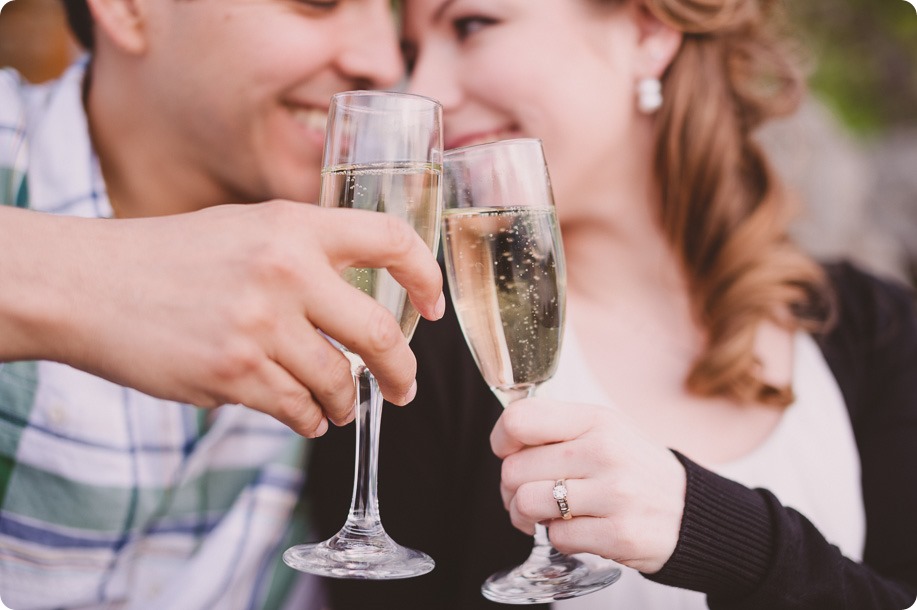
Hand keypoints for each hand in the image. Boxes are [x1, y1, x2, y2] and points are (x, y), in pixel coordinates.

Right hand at [0, 202, 443, 436]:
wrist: (92, 284)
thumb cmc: (173, 257)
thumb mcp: (248, 227)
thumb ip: (307, 252)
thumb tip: (365, 298)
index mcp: (294, 226)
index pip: (391, 241)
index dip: (425, 277)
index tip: (434, 309)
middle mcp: (286, 272)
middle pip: (381, 334)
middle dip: (403, 373)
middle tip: (404, 388)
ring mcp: (261, 326)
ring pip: (339, 384)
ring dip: (346, 404)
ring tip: (340, 406)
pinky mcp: (234, 374)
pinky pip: (298, 411)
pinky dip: (310, 420)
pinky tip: (306, 417)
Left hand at [490, 398, 686, 573]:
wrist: (691, 511)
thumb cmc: (633, 468)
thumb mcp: (604, 430)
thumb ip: (557, 427)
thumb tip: (506, 437)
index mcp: (596, 420)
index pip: (519, 420)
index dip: (501, 440)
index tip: (508, 453)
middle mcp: (604, 451)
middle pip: (514, 469)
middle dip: (510, 488)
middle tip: (526, 494)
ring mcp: (614, 494)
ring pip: (528, 504)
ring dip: (526, 516)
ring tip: (544, 515)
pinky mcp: (619, 534)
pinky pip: (557, 538)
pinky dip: (558, 539)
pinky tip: (576, 529)